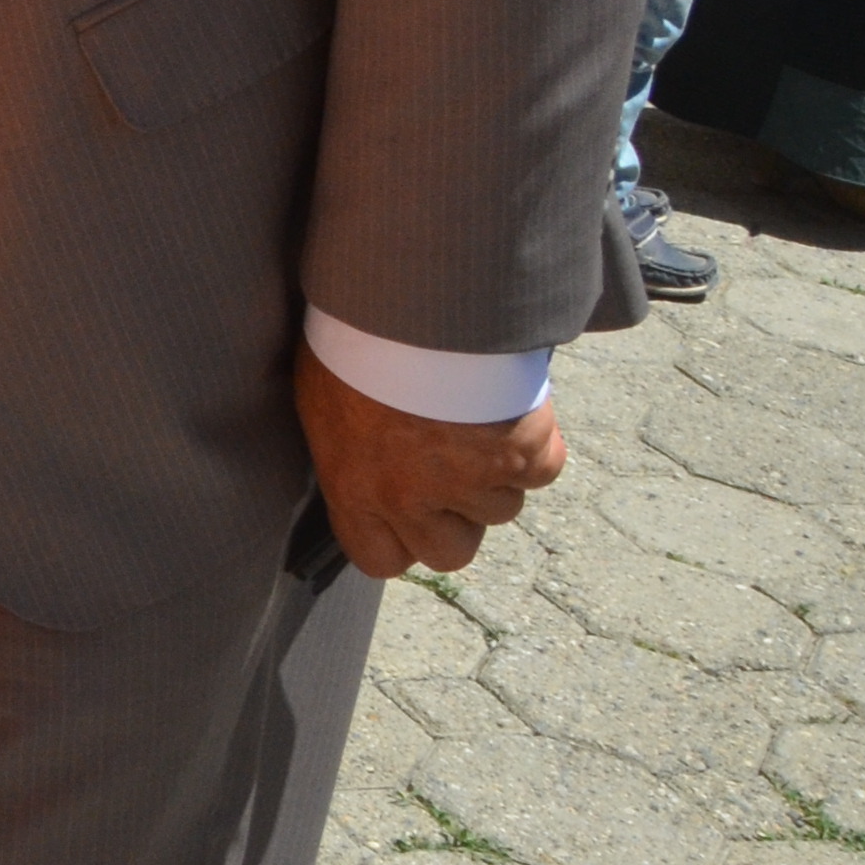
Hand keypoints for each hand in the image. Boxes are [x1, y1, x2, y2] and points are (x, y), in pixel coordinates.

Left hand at [296, 350, 562, 579]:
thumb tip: (360, 474)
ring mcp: (471, 479)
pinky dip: (536, 445)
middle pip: (452, 553)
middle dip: (456, 521)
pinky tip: (510, 410)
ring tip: (473, 423)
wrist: (408, 304)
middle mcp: (413, 499)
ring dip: (494, 476)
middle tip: (449, 473)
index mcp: (356, 490)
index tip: (406, 519)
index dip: (400, 542)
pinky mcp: (522, 454)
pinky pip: (541, 470)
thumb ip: (348, 456)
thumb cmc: (352, 344)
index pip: (382, 560)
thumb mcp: (323, 404)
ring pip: (500, 510)